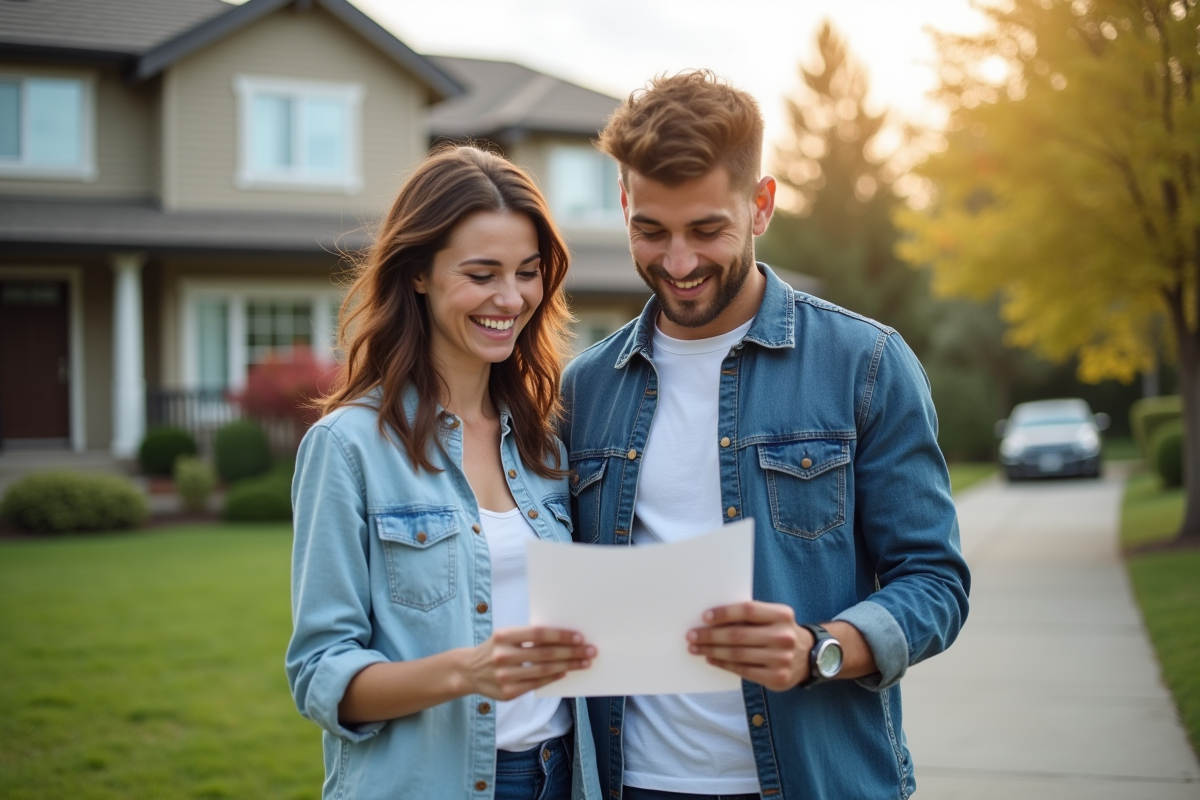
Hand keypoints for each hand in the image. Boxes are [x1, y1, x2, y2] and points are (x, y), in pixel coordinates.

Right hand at [464, 627, 594, 700]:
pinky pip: (536, 684)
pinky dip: (553, 678)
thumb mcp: (506, 636)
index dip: (561, 635)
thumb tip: (564, 638)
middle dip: (572, 652)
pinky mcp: (507, 693)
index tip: (580, 637)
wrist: (469, 670)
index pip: (539, 634)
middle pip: (545, 653)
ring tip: (584, 663)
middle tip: (590, 651)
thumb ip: (529, 637)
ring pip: (544, 670)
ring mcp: (505, 676)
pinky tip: (565, 673)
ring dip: (568, 666)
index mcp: (504, 635)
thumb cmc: (496, 648)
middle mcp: (503, 655)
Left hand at [688, 601, 813, 691]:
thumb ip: (751, 616)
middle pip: (739, 635)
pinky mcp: (776, 678)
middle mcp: (784, 636)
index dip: (724, 613)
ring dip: (712, 650)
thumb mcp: (773, 617)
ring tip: (696, 648)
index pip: (748, 611)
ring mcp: (781, 659)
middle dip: (710, 635)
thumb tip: (711, 618)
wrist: (809, 656)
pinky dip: (723, 664)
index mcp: (782, 615)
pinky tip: (711, 658)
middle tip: (691, 635)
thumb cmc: (779, 631)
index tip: (704, 617)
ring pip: (738, 655)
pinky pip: (743, 670)